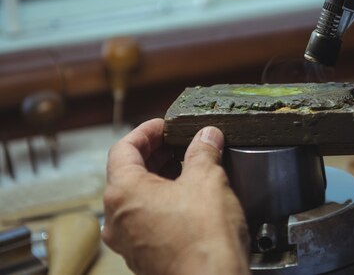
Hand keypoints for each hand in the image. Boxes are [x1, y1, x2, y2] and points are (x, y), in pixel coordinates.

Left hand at [103, 119, 249, 274]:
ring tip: (187, 168)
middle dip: (154, 154)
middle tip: (178, 143)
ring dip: (158, 178)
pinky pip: (145, 220)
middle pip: (126, 173)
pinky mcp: (144, 256)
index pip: (123, 148)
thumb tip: (206, 136)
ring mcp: (128, 241)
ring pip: (136, 199)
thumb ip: (203, 151)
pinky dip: (162, 202)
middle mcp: (117, 219)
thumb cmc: (203, 238)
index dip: (145, 131)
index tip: (164, 125)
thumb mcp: (208, 180)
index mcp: (123, 193)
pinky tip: (188, 199)